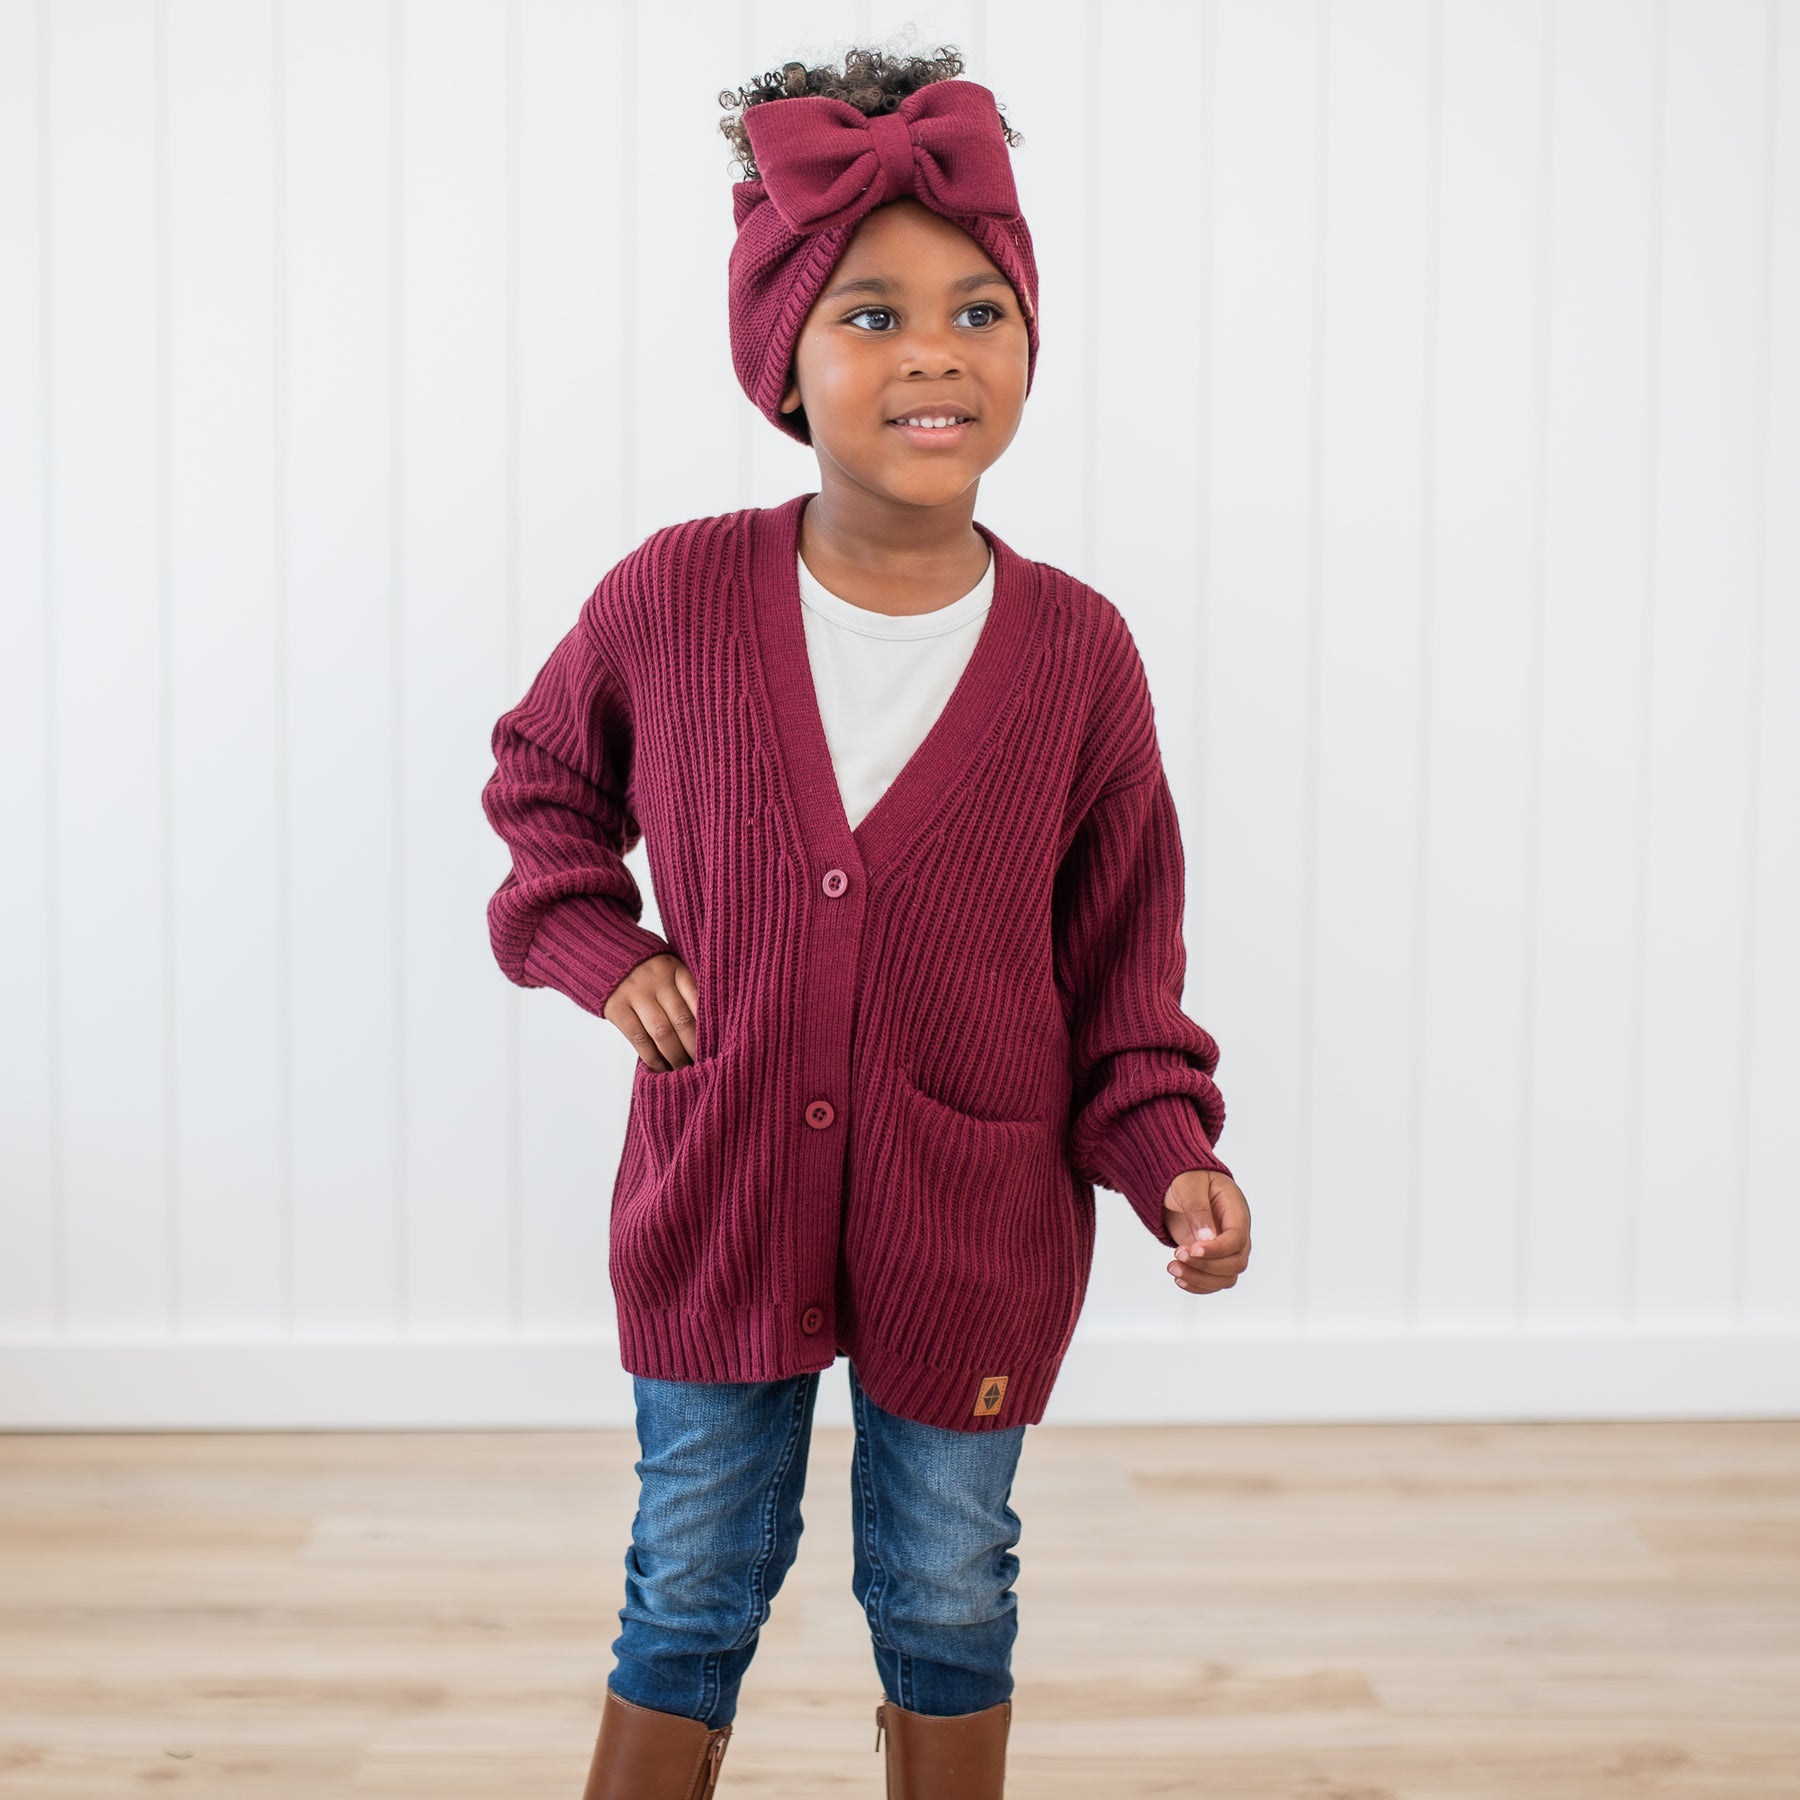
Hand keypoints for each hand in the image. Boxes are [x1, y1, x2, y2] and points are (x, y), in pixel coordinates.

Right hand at [603, 953, 698, 1069]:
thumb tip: (708, 1029)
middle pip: (682, 1019)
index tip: (719, 1045)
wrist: (602, 954)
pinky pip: (638, 1038)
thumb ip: (684, 990)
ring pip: (661, 1032)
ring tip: (685, 1070)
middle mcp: (657, 980)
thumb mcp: (668, 968)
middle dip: (695, 1047)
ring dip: (675, 1056)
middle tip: (705, 1065)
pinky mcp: (617, 1007)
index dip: (709, 1026)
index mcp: (675, 968)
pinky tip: (662, 1068)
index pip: (698, 999)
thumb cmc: (646, 969)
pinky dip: (652, 1057)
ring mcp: (635, 993)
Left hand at [1162, 1168, 1250, 1293]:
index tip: (1191, 1250)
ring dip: (1199, 1279)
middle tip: (1176, 1257)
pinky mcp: (1212, 1259)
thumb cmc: (1186, 1177)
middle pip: (1235, 1263)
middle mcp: (1236, 1232)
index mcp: (1236, 1210)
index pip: (1237, 1239)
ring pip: (1226, 1277)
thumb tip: (1207, 1238)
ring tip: (1172, 1268)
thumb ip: (1197, 1209)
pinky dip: (1198, 1285)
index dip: (1216, 1250)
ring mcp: (1225, 1248)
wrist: (1178, 1182)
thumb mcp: (1188, 1185)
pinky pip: (1214, 1281)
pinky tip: (1179, 1279)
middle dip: (1206, 1267)